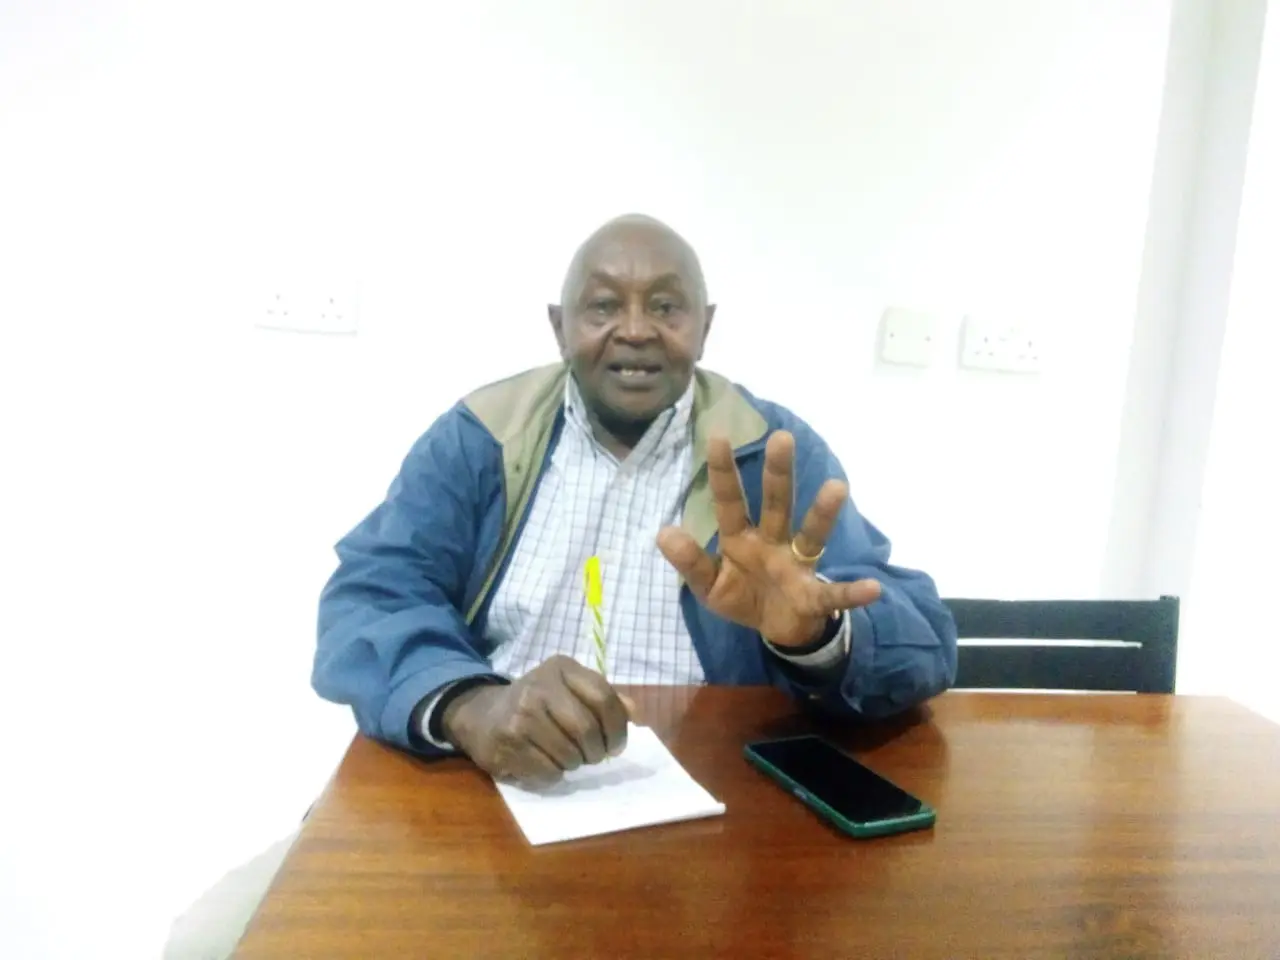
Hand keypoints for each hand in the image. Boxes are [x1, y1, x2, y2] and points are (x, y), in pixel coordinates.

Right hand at [440, 655, 631, 786]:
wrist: (481, 715)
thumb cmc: (537, 703)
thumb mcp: (569, 688)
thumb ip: (602, 698)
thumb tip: (633, 713)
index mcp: (561, 668)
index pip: (604, 698)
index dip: (617, 728)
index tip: (617, 745)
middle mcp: (539, 687)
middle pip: (587, 729)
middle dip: (597, 751)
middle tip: (593, 757)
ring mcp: (520, 716)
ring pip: (569, 755)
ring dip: (575, 764)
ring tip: (566, 756)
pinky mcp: (507, 745)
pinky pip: (548, 772)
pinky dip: (554, 775)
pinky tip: (544, 763)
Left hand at [657, 431, 881, 647]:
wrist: (778, 629)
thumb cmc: (743, 596)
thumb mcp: (709, 585)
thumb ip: (690, 562)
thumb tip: (663, 532)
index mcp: (742, 538)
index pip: (730, 502)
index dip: (724, 472)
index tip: (717, 436)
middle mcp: (773, 542)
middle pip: (777, 504)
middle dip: (779, 473)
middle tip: (781, 438)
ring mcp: (796, 566)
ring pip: (811, 535)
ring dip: (823, 513)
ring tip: (837, 486)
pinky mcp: (814, 596)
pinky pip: (835, 594)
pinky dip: (853, 593)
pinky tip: (874, 588)